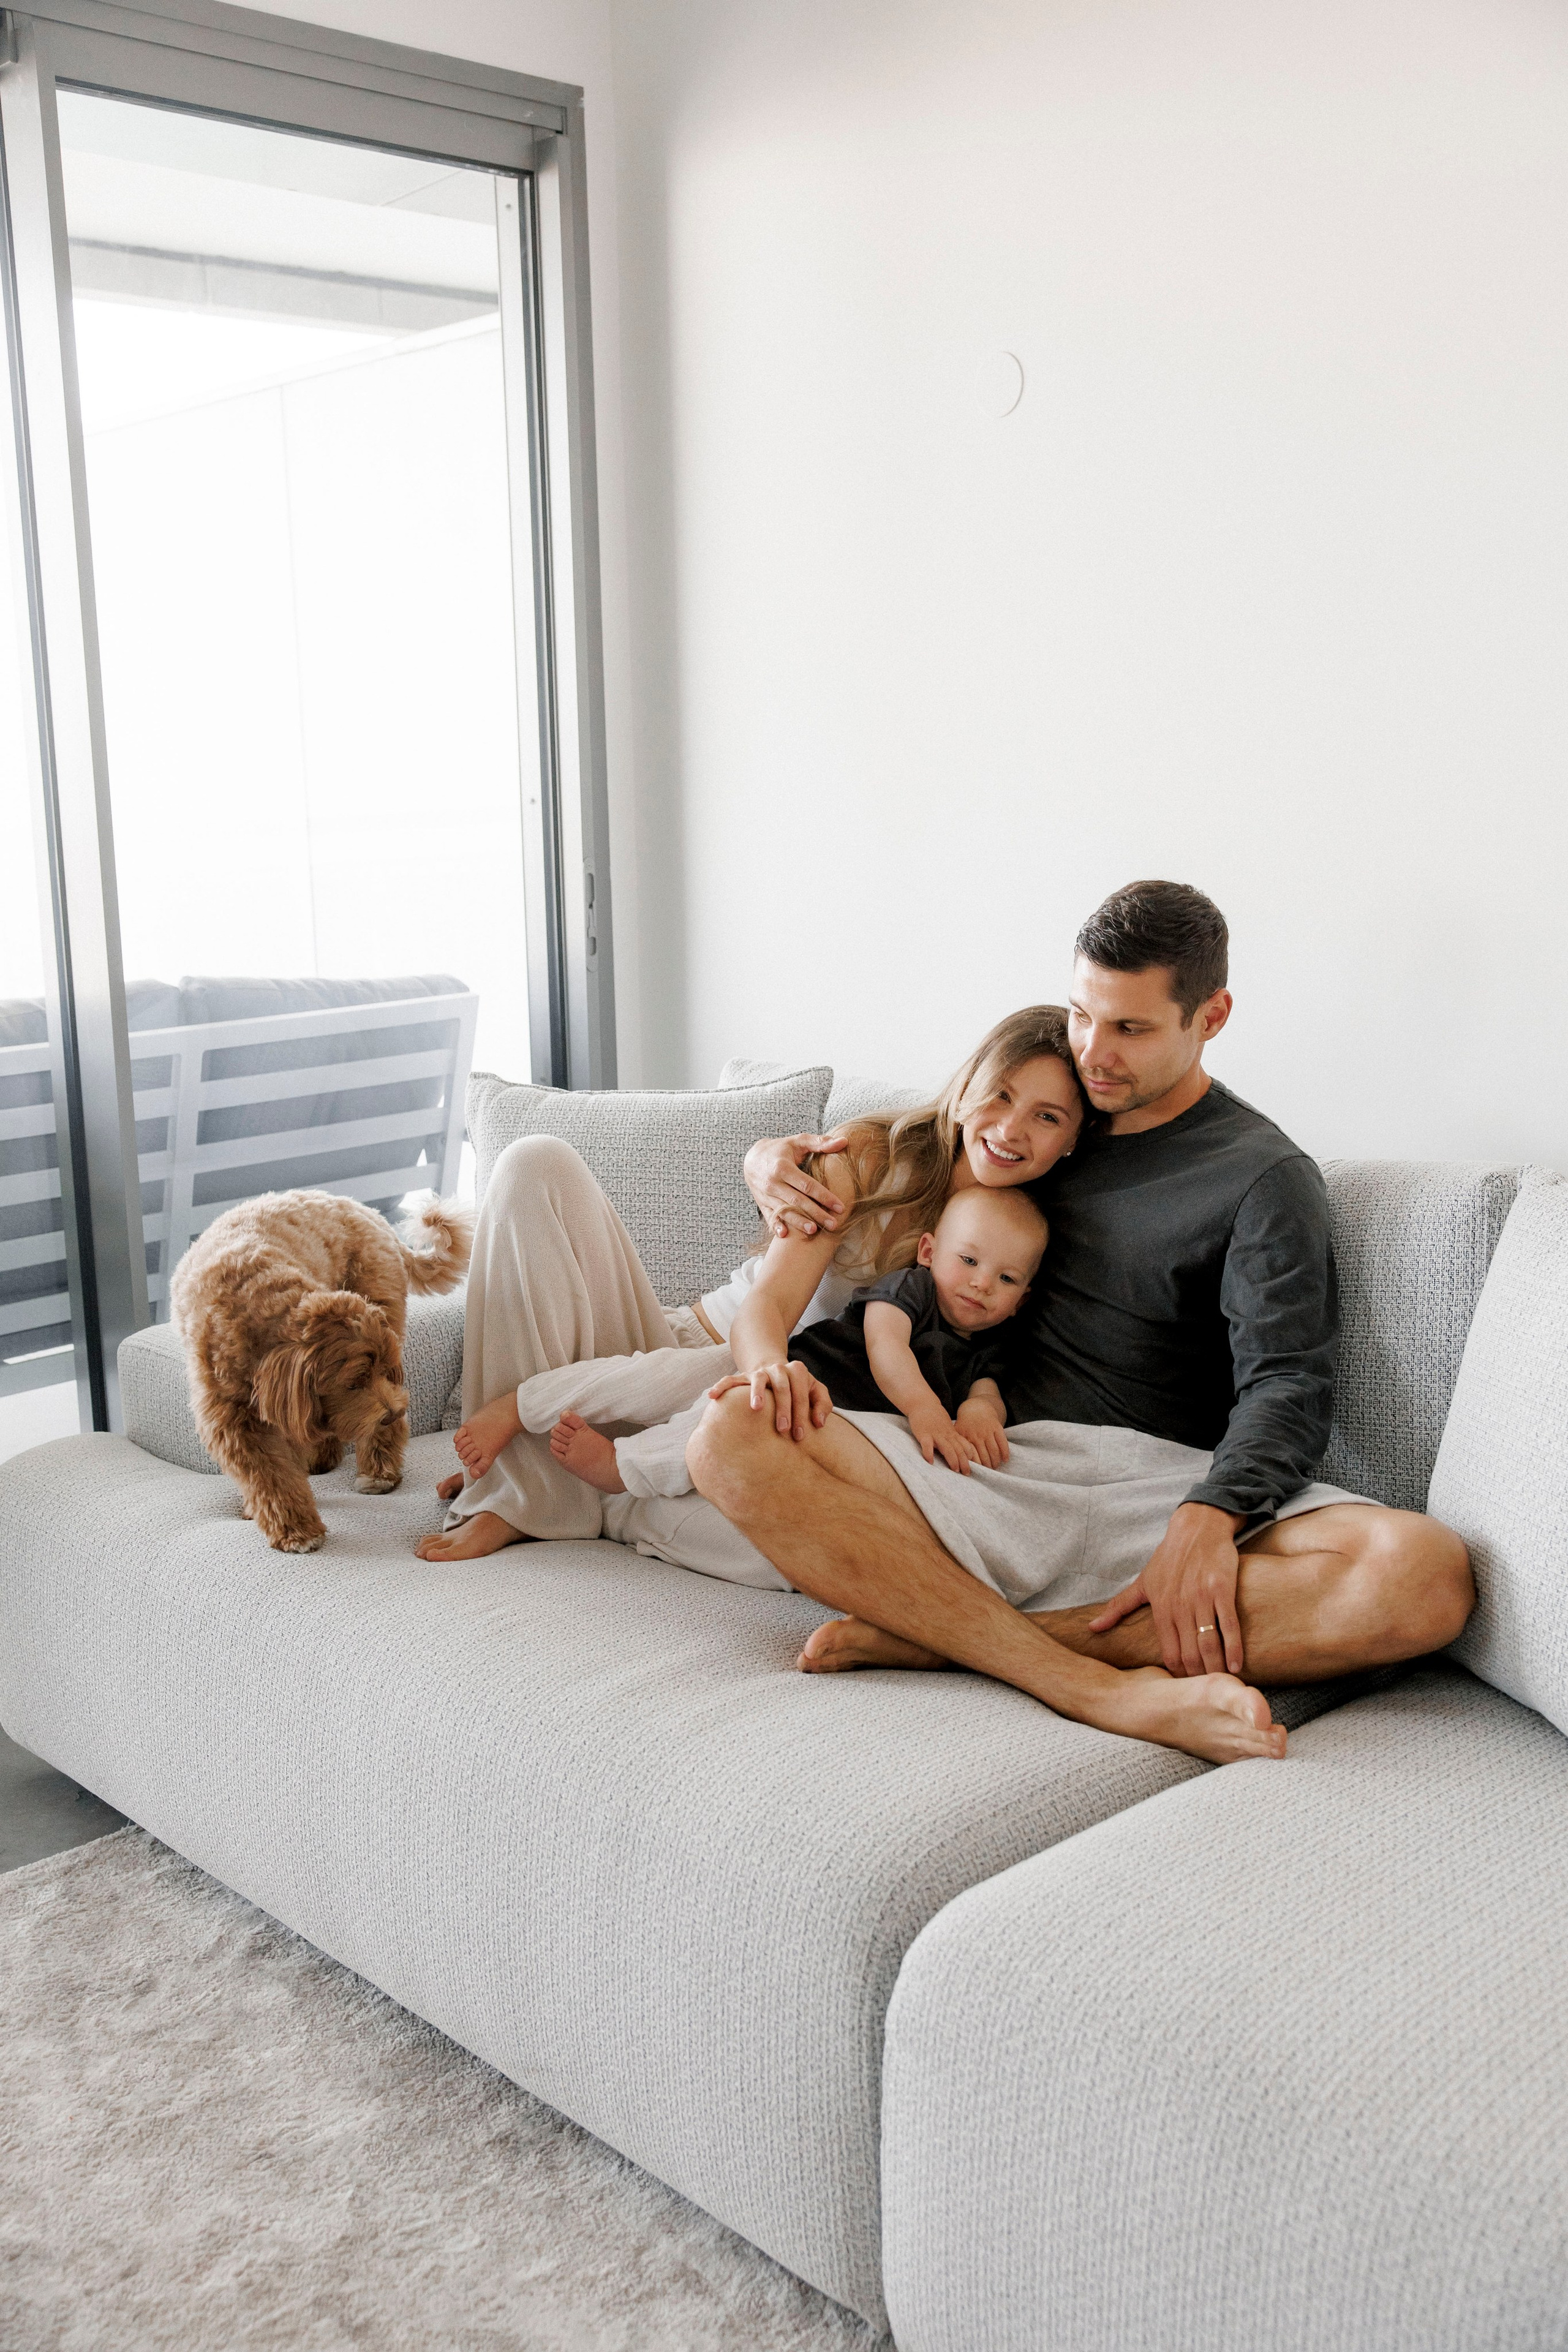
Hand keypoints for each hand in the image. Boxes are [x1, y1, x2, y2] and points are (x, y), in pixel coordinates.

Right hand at [707, 1361, 830, 1439]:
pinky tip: (711, 1396)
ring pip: (758, 1379)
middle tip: (783, 1429)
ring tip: (756, 1408)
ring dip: (757, 1392)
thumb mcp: (815, 1390)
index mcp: (797, 1371)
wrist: (775, 1369)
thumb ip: (823, 1404)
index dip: (802, 1413)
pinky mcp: (743, 1377)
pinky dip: (721, 1386)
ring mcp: (759, 1372)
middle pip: (782, 1386)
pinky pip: (730, 1380)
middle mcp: (778, 1368)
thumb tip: (819, 1423)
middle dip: (783, 1408)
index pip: (801, 1391)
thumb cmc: (798, 1387)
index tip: (800, 1435)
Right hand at [742, 1131, 850, 1238]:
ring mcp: (765, 1195)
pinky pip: (769, 1216)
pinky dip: (776, 1226)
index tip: (840, 1207)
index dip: (824, 1196)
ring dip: (799, 1223)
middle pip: (797, 1201)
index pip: (807, 1185)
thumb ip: (820, 1142)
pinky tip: (785, 1235)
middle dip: (816, 1214)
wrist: (752, 1158)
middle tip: (834, 1224)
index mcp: (783, 1167)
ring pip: (784, 1211)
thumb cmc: (781, 1149)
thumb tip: (844, 1141)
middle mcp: (772, 1182)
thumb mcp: (798, 1141)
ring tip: (814, 1231)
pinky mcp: (761, 1203)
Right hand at [907, 1400, 979, 1473]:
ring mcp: (935, 1434)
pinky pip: (927, 1445)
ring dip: (952, 1460)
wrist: (923, 1404)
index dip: (970, 1456)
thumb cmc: (935, 1417)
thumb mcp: (948, 1427)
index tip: (973, 1466)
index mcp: (952, 1434)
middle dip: (964, 1462)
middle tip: (967, 1473)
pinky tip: (930, 1462)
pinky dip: (929, 1453)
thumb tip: (962, 1450)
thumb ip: (953, 1438)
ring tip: (955, 1470)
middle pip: (958, 1449)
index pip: (965, 1446)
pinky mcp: (923, 1434)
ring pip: (947, 1448)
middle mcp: (946, 1435)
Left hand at [955, 1398, 1008, 1467]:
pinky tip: (1005, 1459)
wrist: (976, 1407)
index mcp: (966, 1437)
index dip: (976, 1466)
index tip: (978, 1472)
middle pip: (984, 1456)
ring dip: (996, 1461)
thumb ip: (958, 1445)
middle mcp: (977, 1434)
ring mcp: (987, 1430)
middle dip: (987, 1467)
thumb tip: (959, 1462)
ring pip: (994, 1451)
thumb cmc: (965, 1424)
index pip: (972, 1456)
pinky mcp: (997, 1427)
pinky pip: (1002, 1442)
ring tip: (995, 1467)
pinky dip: (1005, 1452)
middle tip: (989, 1472)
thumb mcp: (957, 1432)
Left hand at [1088, 1502, 1246, 1676]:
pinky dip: (1233, 1648)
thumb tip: (1091, 1628)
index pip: (1167, 1652)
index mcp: (1160, 1606)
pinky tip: (1236, 1666)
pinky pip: (1229, 1625)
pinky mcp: (1222, 1589)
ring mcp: (1201, 1597)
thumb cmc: (1168, 1557)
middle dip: (1197, 1676)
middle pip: (1188, 1653)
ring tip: (1221, 1685)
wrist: (1197, 1527)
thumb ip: (1118, 1607)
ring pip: (1208, 1643)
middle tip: (1206, 1693)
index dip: (1175, 1674)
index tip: (1183, 1689)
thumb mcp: (1142, 1582)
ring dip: (1215, 1668)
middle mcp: (1179, 1604)